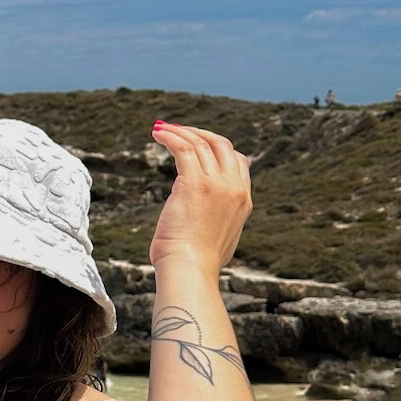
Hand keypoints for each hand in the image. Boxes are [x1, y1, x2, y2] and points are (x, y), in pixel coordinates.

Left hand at [148, 121, 251, 277]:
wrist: (191, 271)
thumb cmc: (196, 264)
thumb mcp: (218, 239)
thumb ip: (216, 221)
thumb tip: (202, 219)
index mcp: (243, 201)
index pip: (239, 161)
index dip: (218, 148)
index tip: (197, 144)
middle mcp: (234, 188)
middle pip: (222, 145)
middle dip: (200, 133)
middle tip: (178, 131)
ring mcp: (217, 184)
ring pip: (201, 143)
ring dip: (180, 132)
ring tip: (161, 129)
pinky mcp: (194, 184)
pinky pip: (184, 148)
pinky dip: (171, 137)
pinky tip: (157, 134)